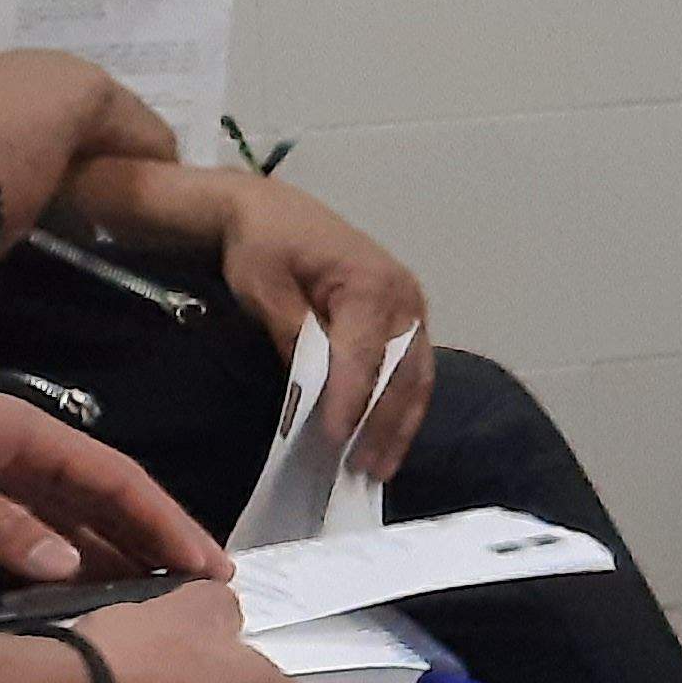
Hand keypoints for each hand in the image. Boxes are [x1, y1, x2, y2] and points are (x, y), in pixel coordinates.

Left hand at [0, 379, 206, 586]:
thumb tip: (67, 567)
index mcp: (25, 434)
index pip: (118, 478)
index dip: (166, 521)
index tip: (204, 563)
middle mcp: (21, 452)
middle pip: (107, 497)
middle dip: (158, 536)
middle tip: (205, 581)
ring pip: (72, 516)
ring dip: (116, 551)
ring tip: (157, 594)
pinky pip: (32, 528)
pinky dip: (65, 556)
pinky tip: (81, 585)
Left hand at [183, 178, 437, 483]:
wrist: (274, 211)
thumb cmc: (263, 246)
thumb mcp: (264, 287)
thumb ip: (293, 334)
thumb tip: (310, 386)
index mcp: (369, 284)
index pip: (364, 354)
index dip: (351, 399)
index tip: (336, 440)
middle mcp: (404, 297)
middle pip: (402, 372)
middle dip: (384, 425)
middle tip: (365, 471)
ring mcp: (412, 308)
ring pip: (417, 376)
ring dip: (401, 425)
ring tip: (381, 467)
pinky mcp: (407, 319)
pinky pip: (414, 369)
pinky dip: (403, 406)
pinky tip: (390, 437)